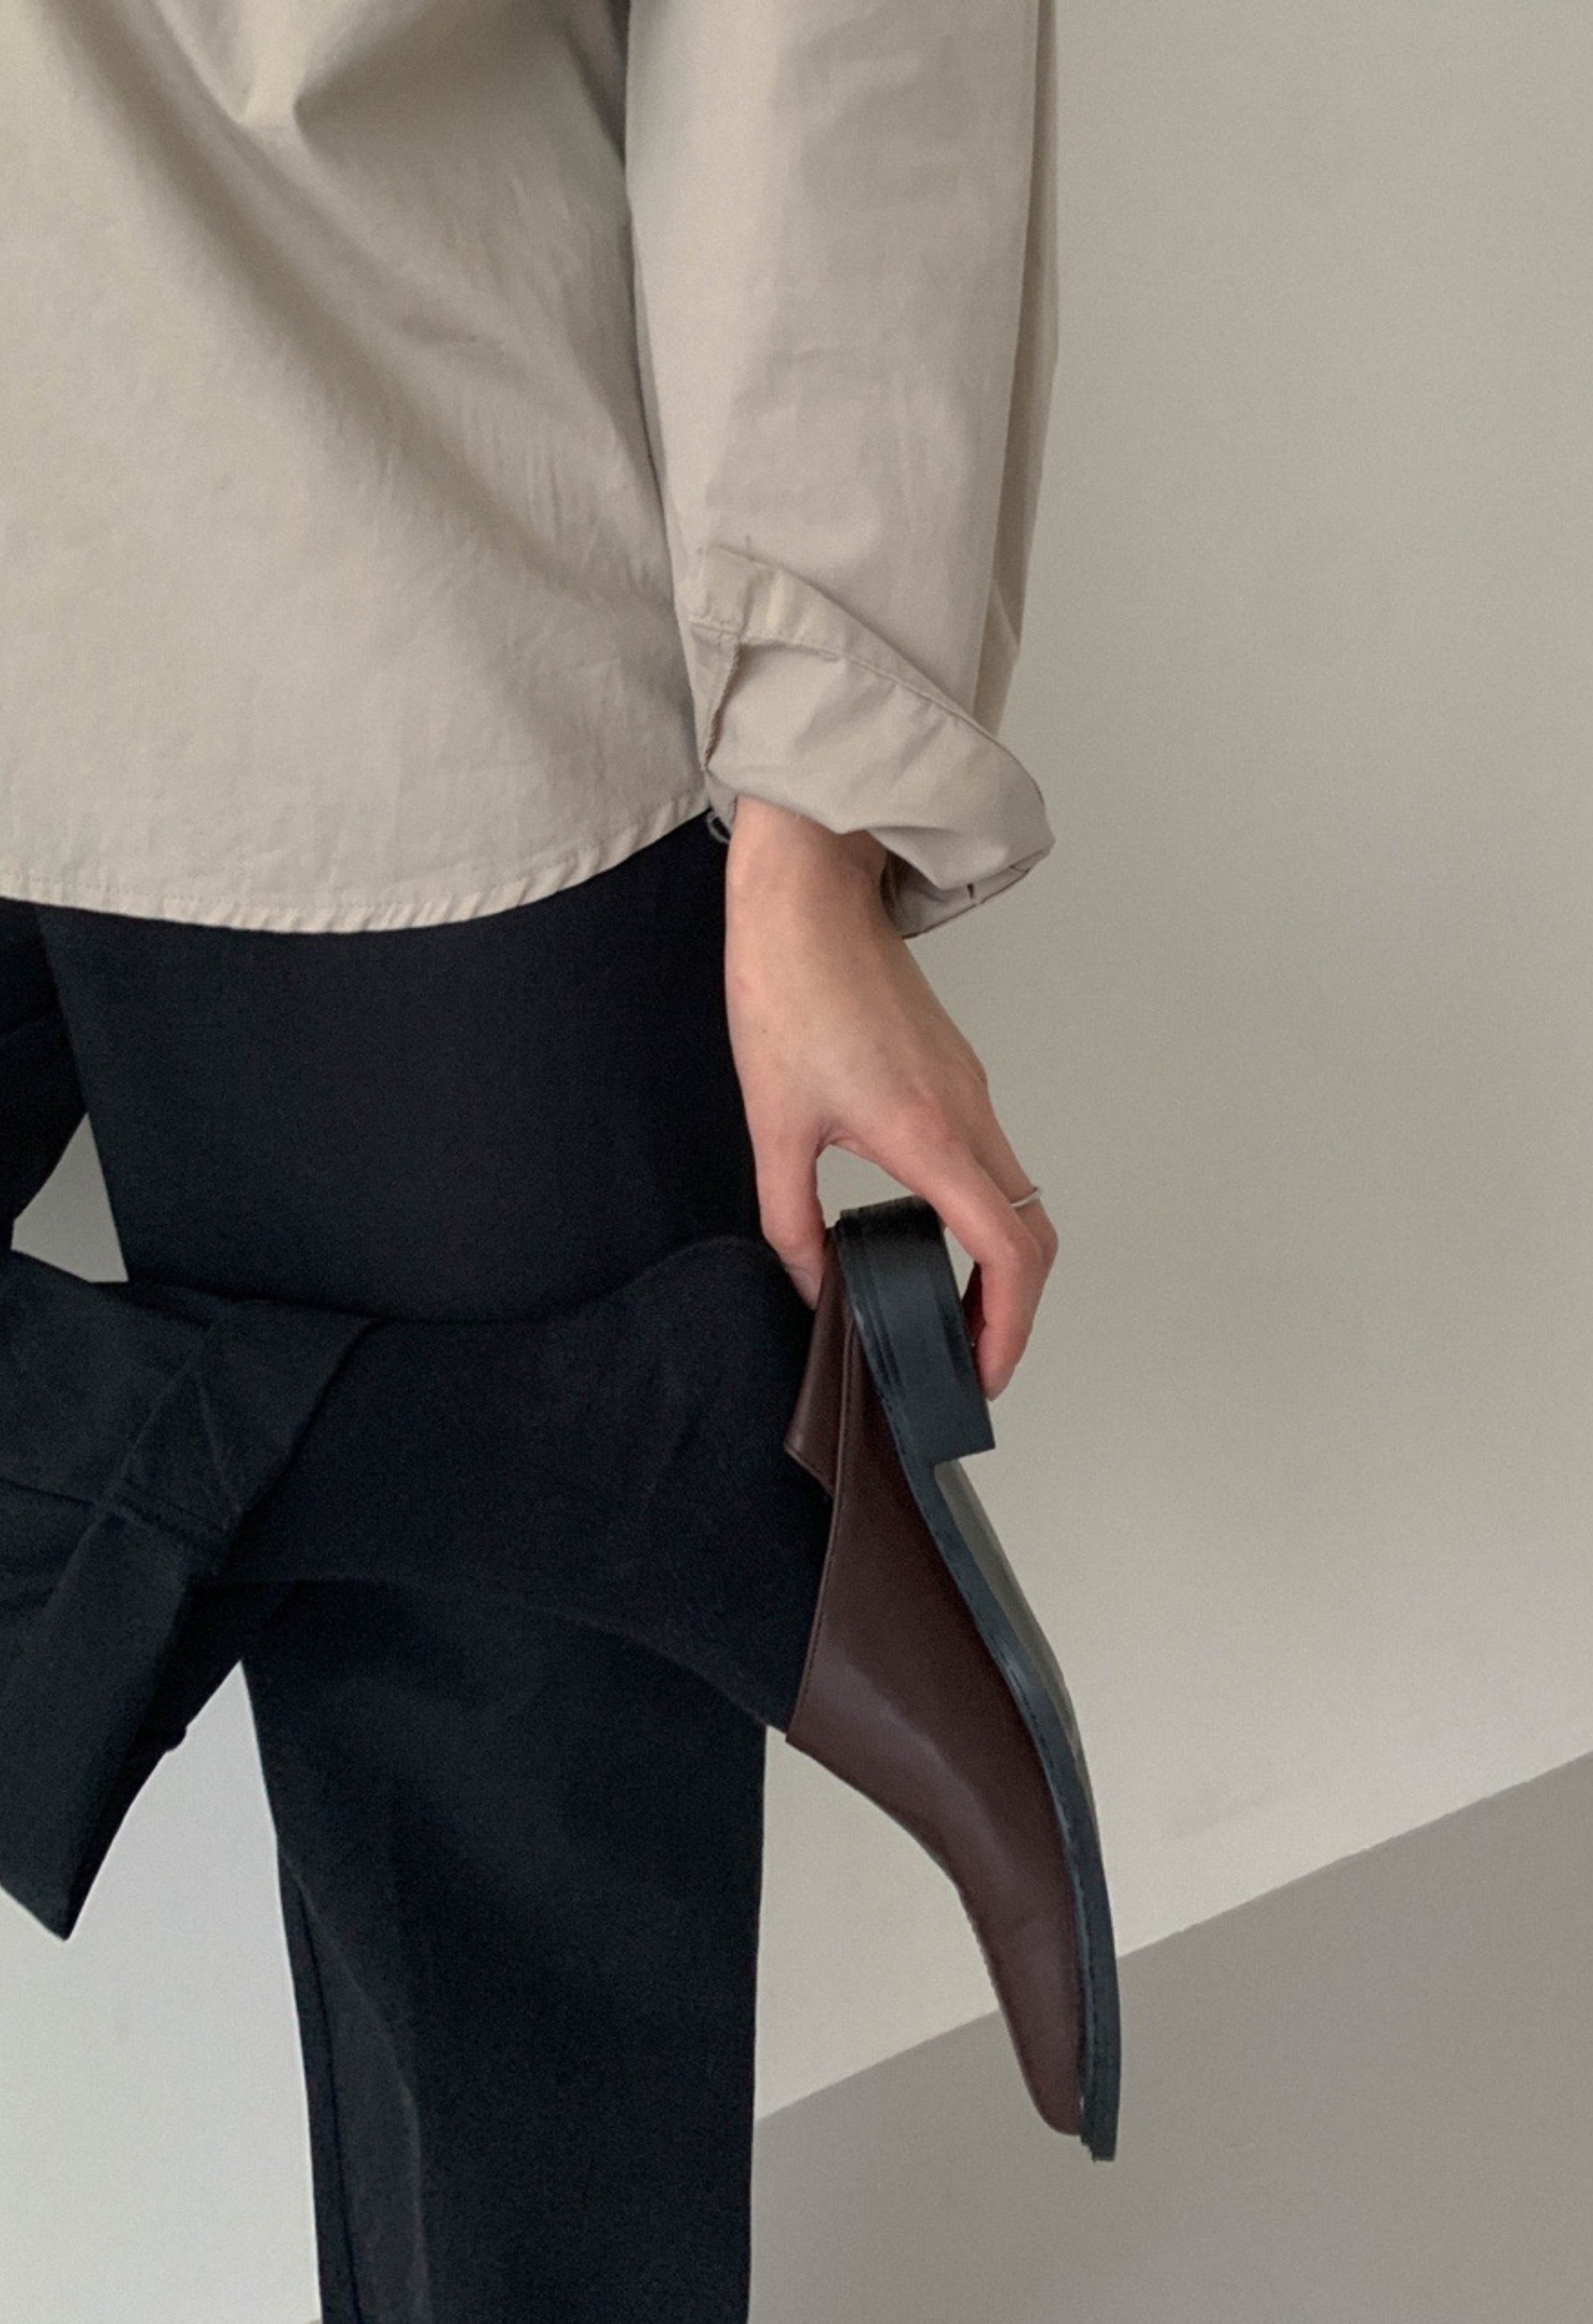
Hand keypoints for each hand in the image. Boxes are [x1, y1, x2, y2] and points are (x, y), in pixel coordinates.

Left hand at [722, 798, 1056, 1399]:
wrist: (807, 897)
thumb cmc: (788, 991)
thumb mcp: (772, 1125)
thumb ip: (790, 1221)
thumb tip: (812, 1284)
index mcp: (929, 1133)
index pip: (1008, 1250)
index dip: (1009, 1326)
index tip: (983, 1370)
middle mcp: (968, 1113)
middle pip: (1032, 1234)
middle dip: (1015, 1310)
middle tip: (972, 1356)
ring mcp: (970, 1089)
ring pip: (1017, 1196)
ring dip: (1001, 1264)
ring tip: (951, 1310)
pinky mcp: (956, 1071)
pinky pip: (991, 1160)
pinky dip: (981, 1215)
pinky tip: (929, 1235)